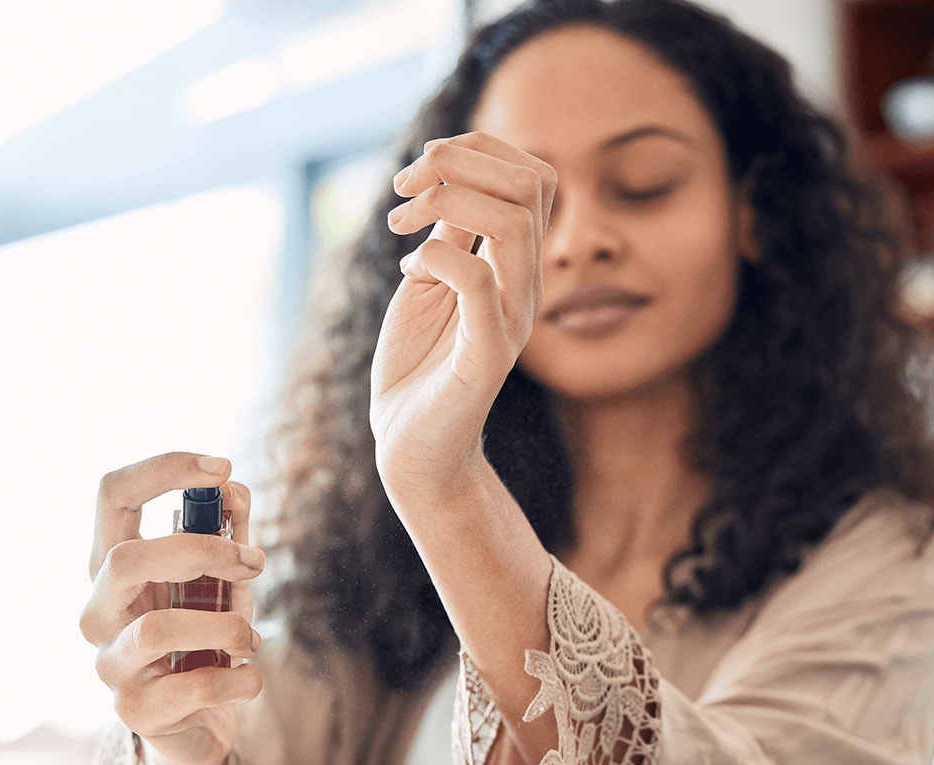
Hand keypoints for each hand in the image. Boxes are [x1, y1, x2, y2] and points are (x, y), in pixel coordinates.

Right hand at [79, 452, 264, 764]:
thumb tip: (234, 491)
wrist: (198, 725)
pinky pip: (193, 687)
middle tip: (255, 562)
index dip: (164, 468)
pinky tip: (249, 677)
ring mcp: (109, 663)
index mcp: (115, 564)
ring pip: (158, 629)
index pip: (111, 494)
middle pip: (125, 558)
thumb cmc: (208, 636)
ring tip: (252, 639)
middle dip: (203, 550)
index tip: (225, 468)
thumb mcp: (225, 579)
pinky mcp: (134, 712)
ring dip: (227, 625)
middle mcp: (99, 610)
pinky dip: (239, 678)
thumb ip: (230, 532)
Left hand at [371, 132, 555, 500]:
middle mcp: (525, 285)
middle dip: (461, 161)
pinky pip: (479, 280)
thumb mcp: (429, 280)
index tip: (420, 167)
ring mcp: (511, 318)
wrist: (410, 445)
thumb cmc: (417, 363)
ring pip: (514, 223)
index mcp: (514, 264)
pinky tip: (408, 268)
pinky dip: (436, 255)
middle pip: (531, 184)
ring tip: (400, 219)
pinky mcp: (488, 354)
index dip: (479, 149)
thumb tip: (447, 177)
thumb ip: (449, 233)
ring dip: (447, 200)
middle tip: (405, 185)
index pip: (533, 176)